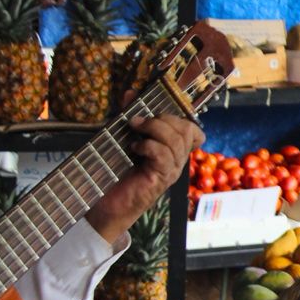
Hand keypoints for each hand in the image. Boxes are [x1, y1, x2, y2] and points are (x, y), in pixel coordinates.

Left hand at [85, 114, 204, 243]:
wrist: (105, 206)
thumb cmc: (115, 173)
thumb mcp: (123, 139)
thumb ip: (130, 117)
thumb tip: (130, 93)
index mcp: (172, 152)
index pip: (194, 131)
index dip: (182, 119)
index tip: (158, 115)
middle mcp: (176, 161)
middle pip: (186, 130)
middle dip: (163, 119)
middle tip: (138, 121)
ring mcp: (170, 171)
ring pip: (177, 141)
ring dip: (154, 129)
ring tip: (135, 130)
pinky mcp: (160, 180)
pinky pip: (165, 156)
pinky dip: (149, 146)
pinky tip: (134, 148)